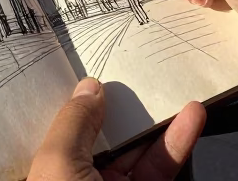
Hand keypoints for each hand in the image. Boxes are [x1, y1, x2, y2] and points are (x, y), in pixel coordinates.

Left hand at [28, 78, 204, 180]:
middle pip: (99, 140)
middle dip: (118, 107)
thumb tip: (89, 88)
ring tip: (171, 86)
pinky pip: (162, 169)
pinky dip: (178, 142)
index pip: (56, 135)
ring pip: (136, 152)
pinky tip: (190, 117)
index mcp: (47, 178)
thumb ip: (73, 124)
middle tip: (132, 69)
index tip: (84, 70)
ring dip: (157, 120)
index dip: (69, 104)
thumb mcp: (58, 166)